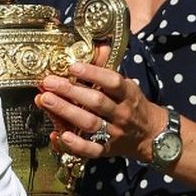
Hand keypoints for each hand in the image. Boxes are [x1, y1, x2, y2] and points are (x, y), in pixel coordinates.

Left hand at [36, 55, 160, 163]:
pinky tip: (59, 135)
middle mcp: (122, 113)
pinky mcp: (107, 149)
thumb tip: (99, 46)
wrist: (150, 135)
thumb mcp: (126, 85)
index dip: (93, 73)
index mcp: (128, 94)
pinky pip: (91, 150)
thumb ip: (108, 69)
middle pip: (96, 102)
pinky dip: (76, 144)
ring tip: (45, 100)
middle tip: (48, 82)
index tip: (73, 67)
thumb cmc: (131, 105)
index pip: (112, 82)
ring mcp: (115, 133)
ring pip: (90, 123)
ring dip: (66, 112)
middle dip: (70, 91)